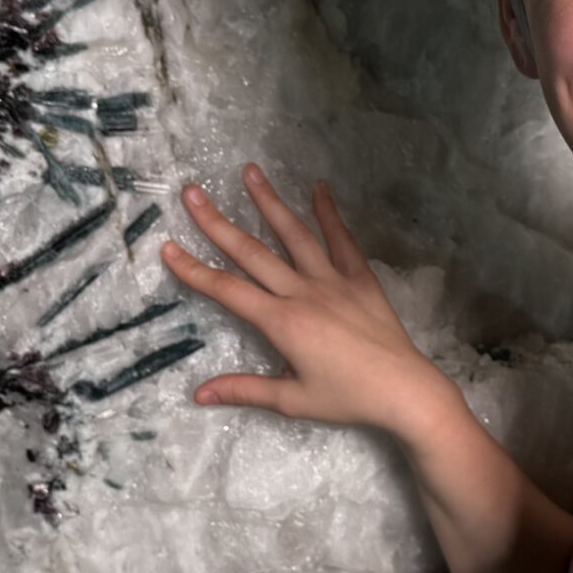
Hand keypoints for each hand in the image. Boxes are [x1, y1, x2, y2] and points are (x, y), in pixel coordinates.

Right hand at [159, 165, 449, 436]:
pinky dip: (330, 214)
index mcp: (282, 322)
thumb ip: (245, 390)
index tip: (168, 247)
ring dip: (269, 202)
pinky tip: (319, 188)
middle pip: (252, 252)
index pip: (227, 290)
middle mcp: (302, 292)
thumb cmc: (347, 398)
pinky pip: (342, 241)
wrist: (405, 390)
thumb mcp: (292, 400)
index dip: (194, 270)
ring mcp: (333, 280)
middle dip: (217, 223)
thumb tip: (199, 394)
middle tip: (192, 192)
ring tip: (250, 172)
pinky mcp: (360, 278)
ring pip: (294, 235)